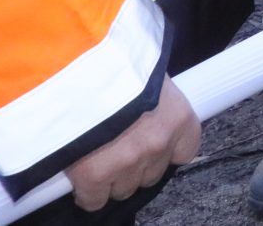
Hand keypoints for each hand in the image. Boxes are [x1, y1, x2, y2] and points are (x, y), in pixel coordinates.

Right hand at [65, 80, 199, 208]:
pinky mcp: (95, 177)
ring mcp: (127, 163)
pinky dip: (87, 192)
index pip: (185, 151)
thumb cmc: (114, 61)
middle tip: (116, 146)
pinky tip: (80, 176)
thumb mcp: (145, 74)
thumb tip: (145, 113)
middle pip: (152, 174)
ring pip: (124, 188)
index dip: (165, 151)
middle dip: (135, 164)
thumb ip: (151, 99)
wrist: (76, 67)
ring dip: (112, 177)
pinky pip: (94, 200)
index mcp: (178, 118)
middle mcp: (158, 144)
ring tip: (95, 155)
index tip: (151, 144)